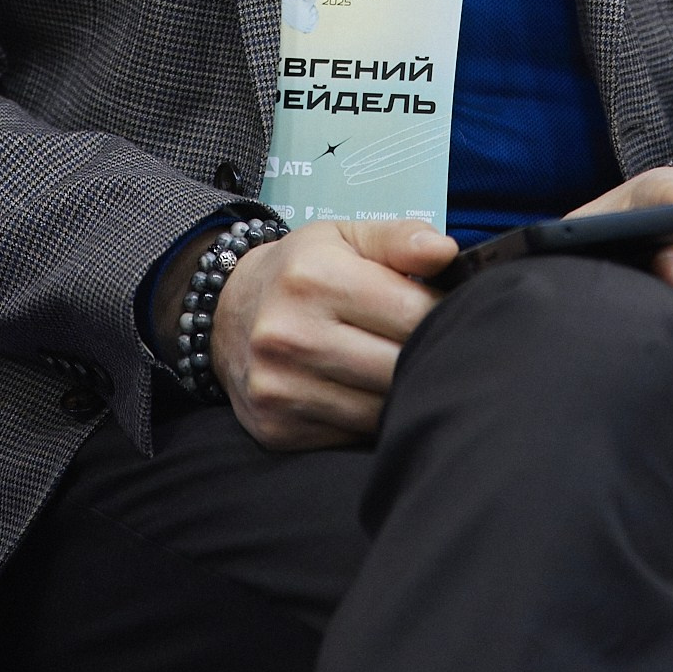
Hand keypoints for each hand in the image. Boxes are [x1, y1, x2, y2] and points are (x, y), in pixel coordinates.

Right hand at [210, 219, 456, 449]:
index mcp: (314, 277)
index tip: (446, 310)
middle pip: (399, 366)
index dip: (444, 313)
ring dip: (401, 392)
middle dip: (426, 355)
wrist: (225, 316)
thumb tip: (447, 252)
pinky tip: (366, 391)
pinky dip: (371, 419)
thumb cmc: (300, 271)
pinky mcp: (279, 430)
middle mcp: (291, 334)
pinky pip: (353, 436)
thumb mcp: (344, 236)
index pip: (413, 312)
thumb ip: (399, 238)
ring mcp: (281, 388)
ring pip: (381, 410)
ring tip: (398, 366)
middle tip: (430, 342)